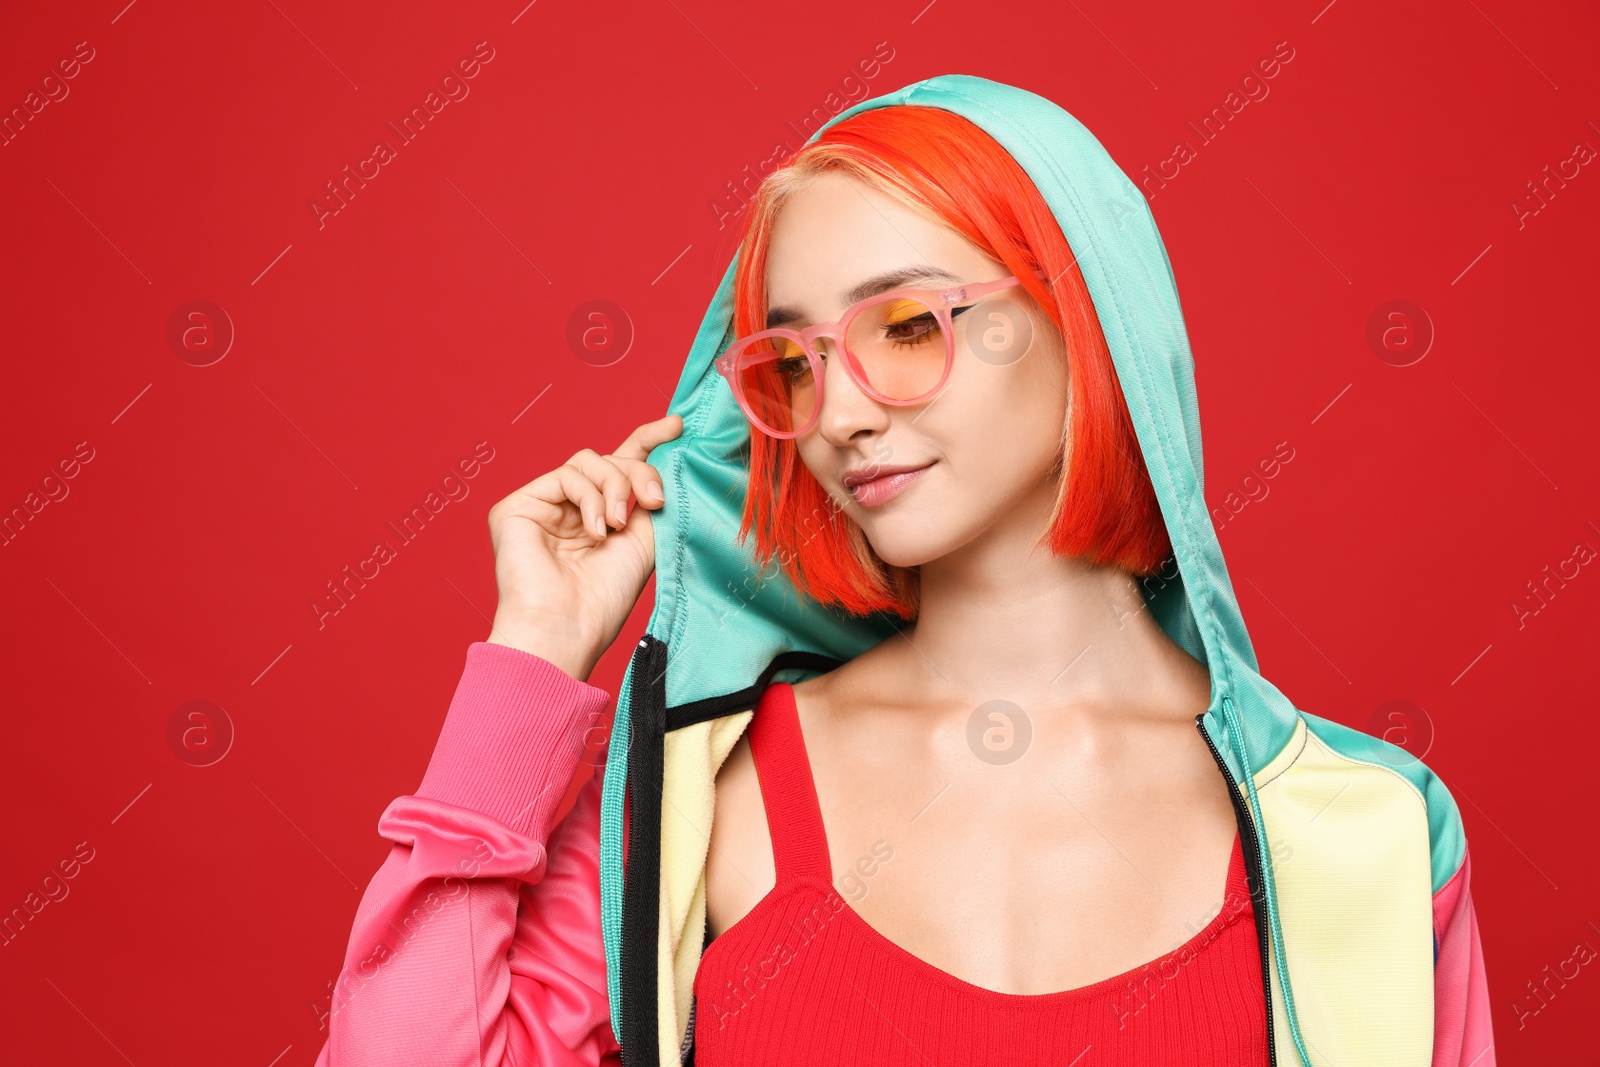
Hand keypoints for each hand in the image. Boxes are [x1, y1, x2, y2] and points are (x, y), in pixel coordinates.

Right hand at [484, 414, 682, 680]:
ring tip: (618, 527)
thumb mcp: (643, 541)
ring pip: (590, 461)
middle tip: (655, 501)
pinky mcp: (518, 506)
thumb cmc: (604, 600)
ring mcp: (542, 507)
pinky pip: (567, 475)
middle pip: (610, 460)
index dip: (648, 441)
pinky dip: (590, 498)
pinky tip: (596, 530)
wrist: (568, 629)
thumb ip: (648, 499)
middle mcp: (569, 510)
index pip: (622, 466)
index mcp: (599, 519)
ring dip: (615, 488)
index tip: (677, 427)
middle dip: (640, 473)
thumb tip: (664, 458)